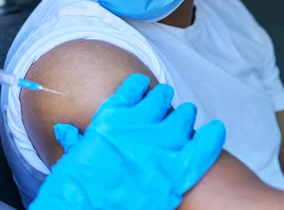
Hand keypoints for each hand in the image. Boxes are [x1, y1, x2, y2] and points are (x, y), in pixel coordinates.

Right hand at [30, 74, 225, 209]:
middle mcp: (138, 127)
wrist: (83, 207)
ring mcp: (158, 149)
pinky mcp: (174, 175)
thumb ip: (75, 139)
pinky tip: (217, 129)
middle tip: (167, 98)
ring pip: (181, 121)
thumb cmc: (74, 186)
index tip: (141, 86)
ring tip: (188, 112)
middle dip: (163, 98)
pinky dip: (211, 137)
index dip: (138, 87)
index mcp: (111, 118)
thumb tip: (67, 130)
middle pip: (159, 101)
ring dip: (184, 114)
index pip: (131, 90)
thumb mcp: (72, 155)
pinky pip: (201, 150)